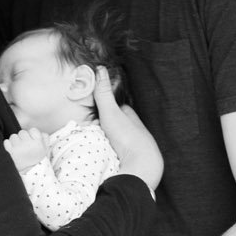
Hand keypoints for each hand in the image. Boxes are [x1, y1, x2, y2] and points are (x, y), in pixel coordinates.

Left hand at [4, 127, 49, 171]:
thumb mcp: (45, 150)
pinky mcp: (10, 152)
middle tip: (24, 146)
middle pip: (22, 132)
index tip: (31, 141)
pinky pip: (6, 141)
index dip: (31, 134)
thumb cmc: (36, 159)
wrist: (28, 172)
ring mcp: (19, 148)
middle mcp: (29, 145)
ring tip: (18, 149)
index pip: (33, 130)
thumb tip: (42, 132)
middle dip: (22, 138)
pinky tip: (12, 151)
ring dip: (14, 141)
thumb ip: (45, 139)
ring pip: (13, 136)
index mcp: (38, 143)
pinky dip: (8, 145)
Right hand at [95, 69, 163, 193]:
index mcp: (133, 120)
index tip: (97, 106)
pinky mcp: (133, 164)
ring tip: (97, 142)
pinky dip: (114, 154)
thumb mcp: (111, 114)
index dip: (110, 107)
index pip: (121, 110)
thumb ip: (104, 94)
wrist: (141, 167)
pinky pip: (122, 156)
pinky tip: (106, 157)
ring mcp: (136, 150)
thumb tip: (101, 67)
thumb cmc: (127, 138)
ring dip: (112, 141)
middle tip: (94, 125)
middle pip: (121, 126)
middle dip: (111, 125)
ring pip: (122, 142)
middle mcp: (137, 133)